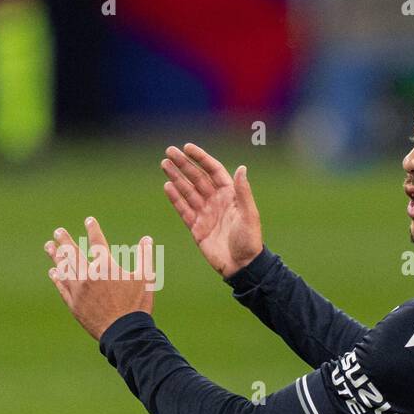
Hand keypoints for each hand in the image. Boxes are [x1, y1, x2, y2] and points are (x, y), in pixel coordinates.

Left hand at [45, 217, 155, 339]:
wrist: (124, 333)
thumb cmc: (137, 306)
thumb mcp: (146, 278)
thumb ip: (145, 256)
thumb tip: (147, 238)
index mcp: (106, 267)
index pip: (97, 242)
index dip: (93, 229)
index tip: (89, 220)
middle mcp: (88, 276)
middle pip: (73, 253)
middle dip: (65, 240)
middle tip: (58, 231)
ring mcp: (78, 290)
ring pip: (64, 268)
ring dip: (56, 256)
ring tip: (49, 246)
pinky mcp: (73, 304)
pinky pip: (62, 287)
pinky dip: (57, 278)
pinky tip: (53, 272)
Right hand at [161, 143, 262, 277]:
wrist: (242, 266)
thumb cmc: (250, 240)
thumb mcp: (249, 214)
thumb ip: (243, 192)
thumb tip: (241, 168)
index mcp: (230, 195)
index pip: (212, 170)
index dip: (200, 158)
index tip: (187, 147)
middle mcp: (216, 201)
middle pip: (196, 178)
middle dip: (183, 164)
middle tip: (169, 152)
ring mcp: (205, 213)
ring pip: (187, 191)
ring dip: (176, 177)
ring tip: (164, 165)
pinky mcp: (196, 227)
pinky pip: (183, 209)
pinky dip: (175, 198)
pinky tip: (167, 186)